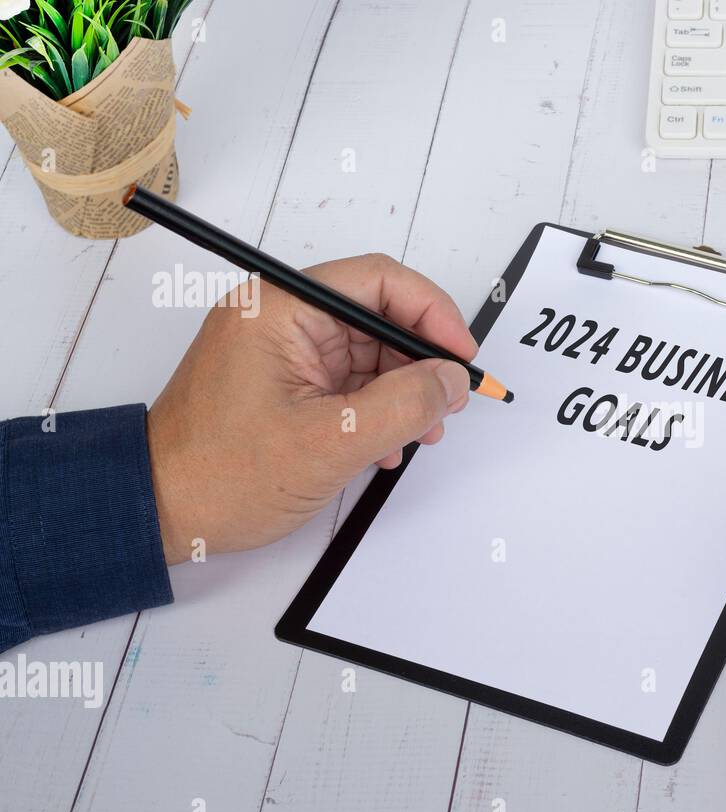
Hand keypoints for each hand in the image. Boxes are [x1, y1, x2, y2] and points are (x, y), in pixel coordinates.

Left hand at [146, 253, 475, 564]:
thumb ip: (404, 404)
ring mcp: (283, 351)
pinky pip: (349, 380)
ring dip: (403, 392)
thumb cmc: (220, 474)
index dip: (433, 314)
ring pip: (369, 352)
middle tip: (448, 405)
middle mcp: (281, 318)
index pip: (379, 281)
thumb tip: (452, 380)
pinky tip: (384, 446)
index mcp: (282, 308)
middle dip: (421, 361)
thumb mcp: (331, 442)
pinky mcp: (285, 382)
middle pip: (379, 316)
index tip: (462, 356)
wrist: (159, 512)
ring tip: (418, 435)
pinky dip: (376, 410)